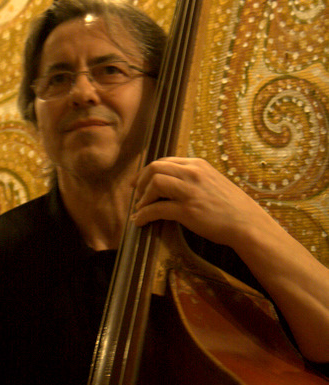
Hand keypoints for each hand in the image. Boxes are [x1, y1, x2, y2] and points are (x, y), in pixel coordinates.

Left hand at [131, 157, 269, 247]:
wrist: (246, 223)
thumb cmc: (232, 206)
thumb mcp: (213, 182)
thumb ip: (195, 179)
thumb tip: (175, 184)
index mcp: (198, 164)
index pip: (165, 161)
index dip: (148, 171)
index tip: (140, 182)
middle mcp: (193, 173)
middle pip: (155, 167)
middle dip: (141, 181)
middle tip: (137, 194)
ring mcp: (189, 191)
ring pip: (155, 183)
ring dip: (143, 197)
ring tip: (141, 209)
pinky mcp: (187, 210)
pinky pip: (157, 209)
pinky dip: (144, 215)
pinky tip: (140, 221)